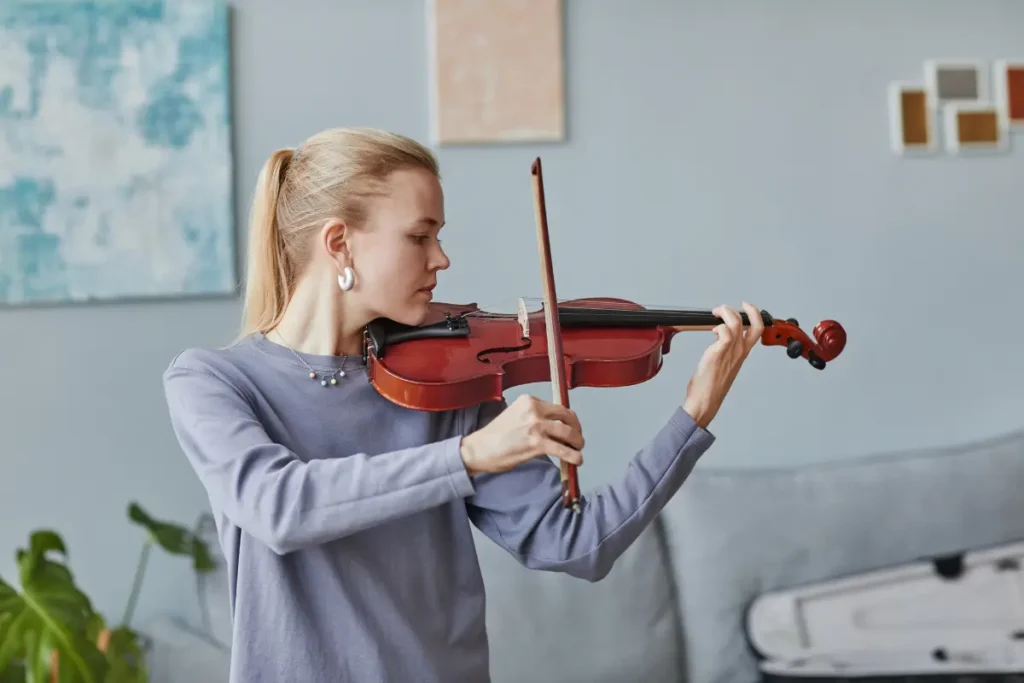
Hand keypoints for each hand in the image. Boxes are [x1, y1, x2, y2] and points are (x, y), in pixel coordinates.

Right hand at [460, 394, 583, 475]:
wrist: (479, 449)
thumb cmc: (495, 436)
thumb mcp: (516, 415)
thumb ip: (534, 417)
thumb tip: (557, 427)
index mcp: (529, 401)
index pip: (558, 407)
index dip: (570, 419)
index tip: (573, 427)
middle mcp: (534, 410)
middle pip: (567, 417)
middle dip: (576, 429)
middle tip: (577, 440)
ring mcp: (536, 426)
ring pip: (568, 433)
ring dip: (577, 443)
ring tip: (578, 451)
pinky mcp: (536, 444)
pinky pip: (562, 450)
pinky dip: (573, 456)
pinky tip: (576, 460)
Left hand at [682, 302, 762, 428]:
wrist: (705, 400)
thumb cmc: (711, 386)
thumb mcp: (724, 364)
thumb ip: (725, 350)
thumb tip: (719, 337)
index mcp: (742, 353)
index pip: (758, 330)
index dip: (755, 314)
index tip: (746, 306)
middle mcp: (739, 352)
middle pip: (752, 323)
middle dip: (743, 309)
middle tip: (725, 309)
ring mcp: (730, 352)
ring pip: (736, 323)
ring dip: (725, 313)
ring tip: (716, 315)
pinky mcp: (718, 353)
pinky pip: (724, 333)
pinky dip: (720, 327)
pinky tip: (713, 331)